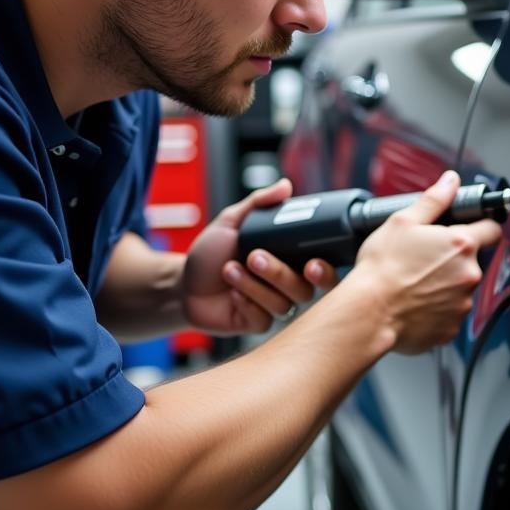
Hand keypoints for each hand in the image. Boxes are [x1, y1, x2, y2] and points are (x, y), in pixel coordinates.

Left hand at [182, 179, 337, 335]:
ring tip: (230, 269)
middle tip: (257, 258)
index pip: (323, 268)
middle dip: (281, 274)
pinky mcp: (258, 324)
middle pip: (306, 288)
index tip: (313, 261)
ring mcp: (274, 306)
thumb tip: (285, 186)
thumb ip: (259, 204)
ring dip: (254, 284)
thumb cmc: (211, 253)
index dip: (325, 270)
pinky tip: (231, 292)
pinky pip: (265, 318)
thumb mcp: (232, 222)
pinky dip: (247, 301)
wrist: (183, 284)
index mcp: (291, 260)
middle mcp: (288, 285)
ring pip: (284, 302)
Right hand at [352, 171, 502, 354]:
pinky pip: (450, 314)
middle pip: (474, 261)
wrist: (368, 312)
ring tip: (416, 283)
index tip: (470, 229)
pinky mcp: (452, 329)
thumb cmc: (382, 268)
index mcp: (462, 245)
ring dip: (446, 284)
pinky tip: (415, 303)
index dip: (481, 226)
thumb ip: (433, 200)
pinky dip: (437, 309)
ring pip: (461, 288)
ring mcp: (462, 304)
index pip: (493, 229)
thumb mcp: (403, 222)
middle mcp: (469, 275)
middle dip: (455, 259)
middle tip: (426, 258)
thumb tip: (450, 181)